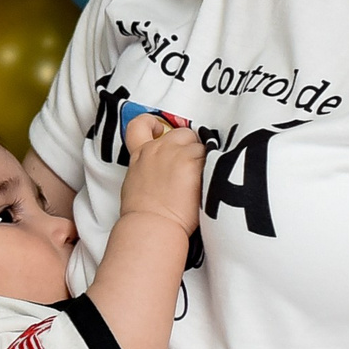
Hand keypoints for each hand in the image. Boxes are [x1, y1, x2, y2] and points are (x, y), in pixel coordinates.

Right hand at [117, 114, 205, 237]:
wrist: (152, 226)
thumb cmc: (144, 214)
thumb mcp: (135, 184)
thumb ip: (147, 168)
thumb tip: (161, 169)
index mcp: (141, 154)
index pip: (139, 125)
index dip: (152, 122)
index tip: (160, 129)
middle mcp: (158, 149)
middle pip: (183, 133)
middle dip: (190, 146)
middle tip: (191, 169)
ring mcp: (176, 154)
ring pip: (201, 146)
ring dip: (203, 161)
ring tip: (199, 183)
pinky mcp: (193, 162)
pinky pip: (212, 157)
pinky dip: (213, 170)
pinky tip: (207, 185)